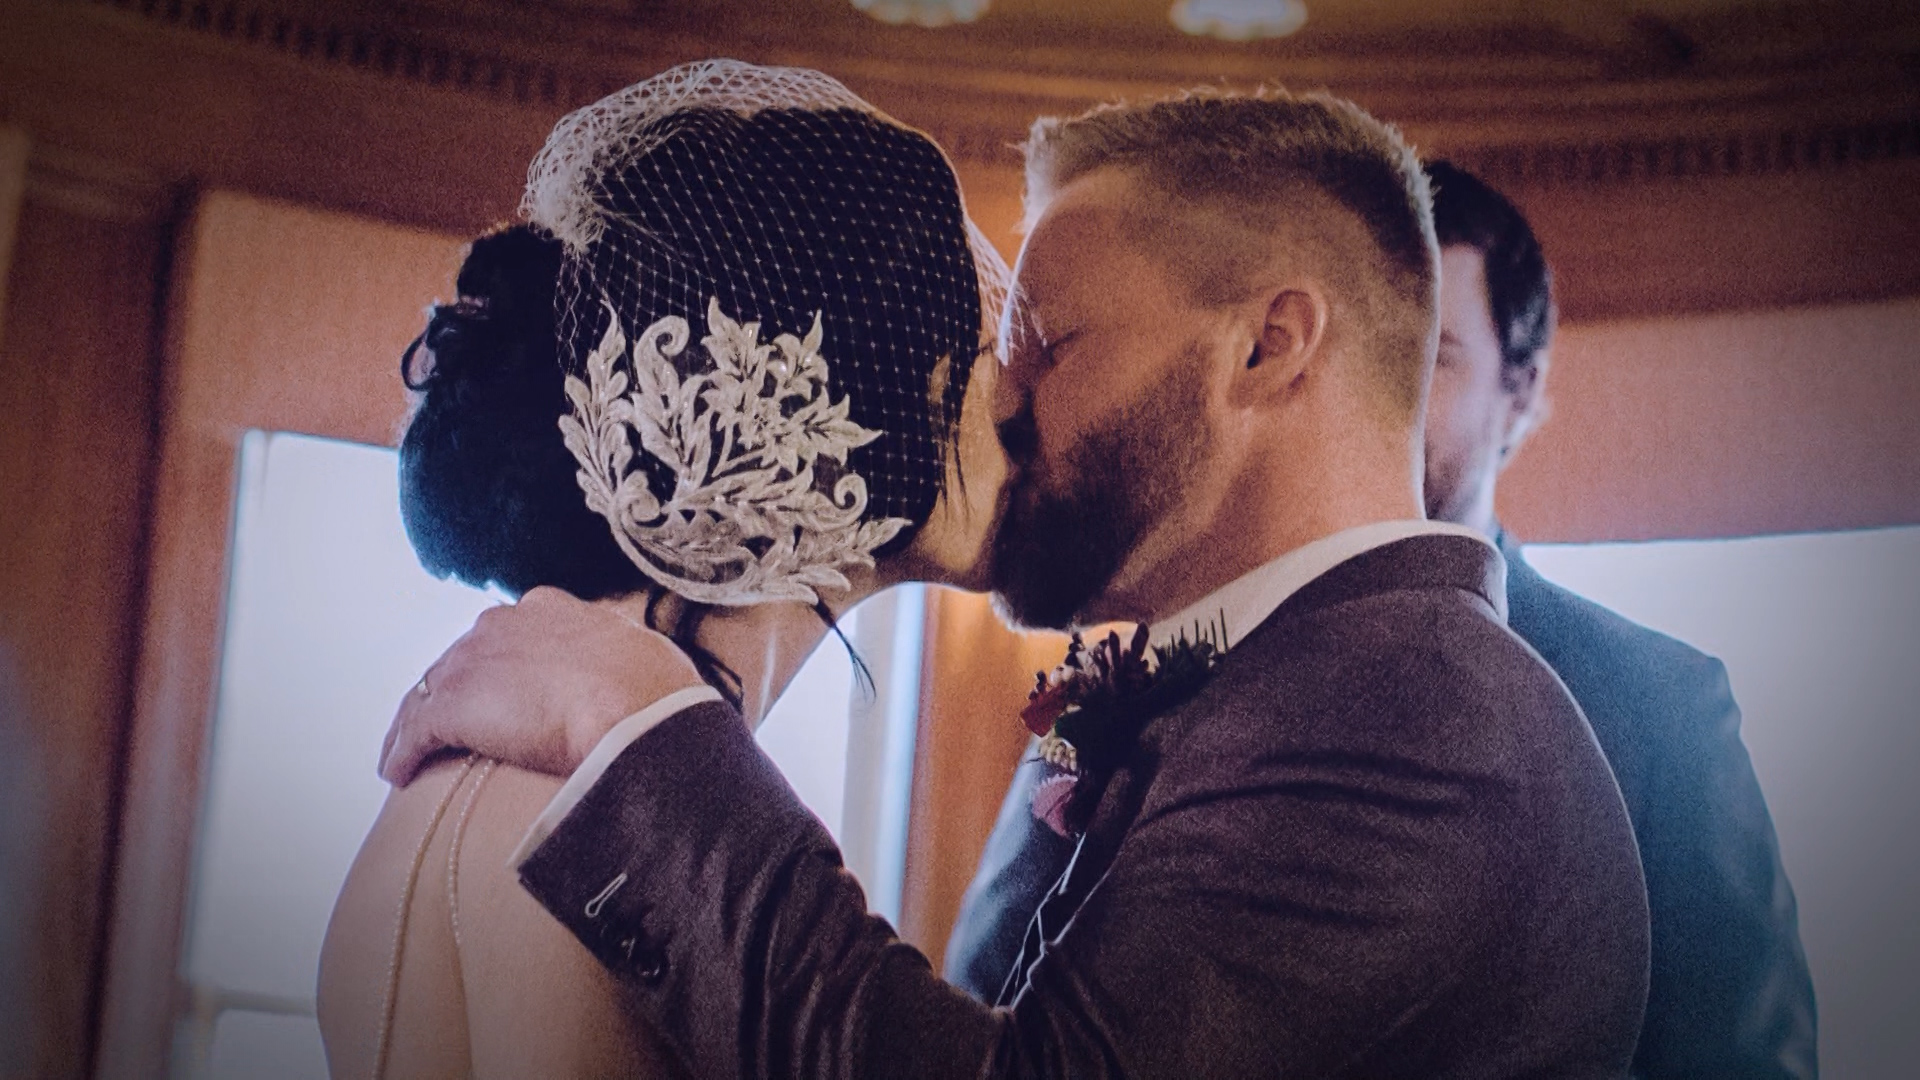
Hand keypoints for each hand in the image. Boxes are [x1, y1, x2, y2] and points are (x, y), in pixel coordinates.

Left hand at [380, 587, 705, 785]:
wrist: (638, 710)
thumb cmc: (656, 690)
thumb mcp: (639, 656)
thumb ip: (618, 660)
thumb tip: (634, 678)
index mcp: (549, 609)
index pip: (507, 634)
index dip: (498, 664)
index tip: (499, 689)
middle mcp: (503, 624)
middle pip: (459, 659)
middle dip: (452, 690)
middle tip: (449, 727)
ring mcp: (474, 662)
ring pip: (427, 693)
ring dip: (414, 724)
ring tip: (406, 755)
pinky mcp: (452, 705)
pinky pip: (414, 731)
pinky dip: (402, 751)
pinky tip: (397, 772)